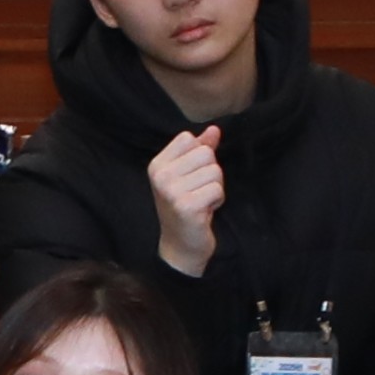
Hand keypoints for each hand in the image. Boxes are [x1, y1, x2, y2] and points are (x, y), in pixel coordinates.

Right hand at [145, 125, 224, 272]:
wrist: (181, 244)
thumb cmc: (186, 206)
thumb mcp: (188, 174)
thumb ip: (199, 149)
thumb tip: (214, 130)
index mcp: (157, 165)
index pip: (189, 139)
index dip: (199, 157)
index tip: (190, 177)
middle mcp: (161, 176)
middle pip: (206, 154)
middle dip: (210, 173)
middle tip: (197, 191)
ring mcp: (172, 191)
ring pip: (215, 172)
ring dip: (215, 188)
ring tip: (200, 201)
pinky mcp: (187, 206)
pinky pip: (217, 189)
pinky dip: (217, 201)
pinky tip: (204, 211)